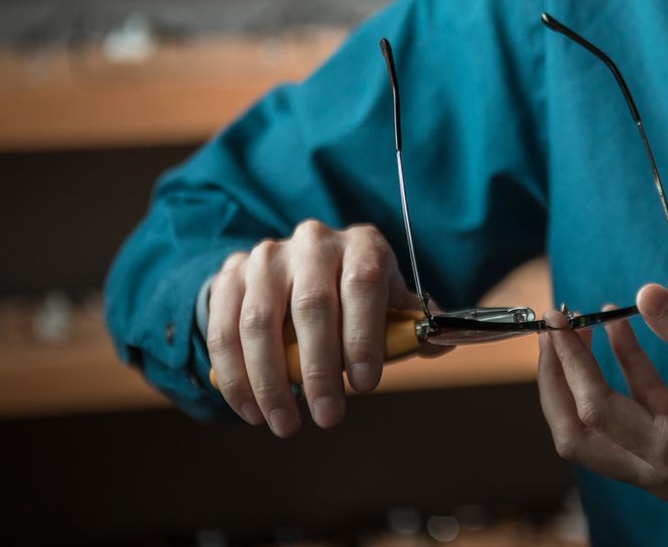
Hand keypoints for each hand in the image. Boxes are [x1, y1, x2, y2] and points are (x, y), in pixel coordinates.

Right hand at [204, 220, 444, 437]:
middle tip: (328, 417)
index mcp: (361, 244)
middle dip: (319, 370)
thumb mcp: (388, 302)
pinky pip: (224, 330)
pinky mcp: (231, 276)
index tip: (366, 385)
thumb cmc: (354, 297)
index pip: (363, 283)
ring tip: (286, 425)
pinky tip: (251, 411)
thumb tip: (442, 344)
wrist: (296, 269)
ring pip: (260, 322)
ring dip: (270, 381)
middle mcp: (313, 242)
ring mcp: (266, 257)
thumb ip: (411, 325)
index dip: (363, 335)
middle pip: (311, 306)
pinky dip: (235, 377)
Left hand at [537, 284, 667, 527]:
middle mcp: (666, 474)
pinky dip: (627, 381)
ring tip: (586, 321)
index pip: (595, 411)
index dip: (570, 362)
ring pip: (604, 433)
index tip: (562, 318)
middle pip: (580, 437)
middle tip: (554, 328)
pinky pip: (640, 422)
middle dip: (558, 381)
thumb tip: (644, 293)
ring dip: (590, 378)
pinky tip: (625, 334)